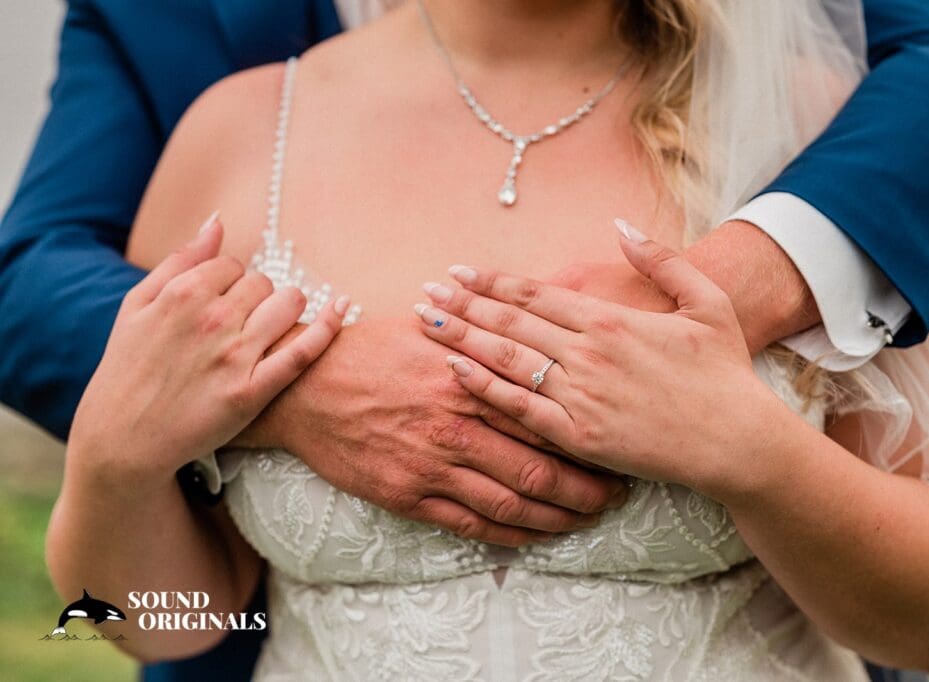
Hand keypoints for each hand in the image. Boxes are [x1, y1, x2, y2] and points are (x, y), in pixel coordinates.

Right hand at [68, 215, 347, 491]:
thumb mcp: (137, 305)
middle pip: (263, 283)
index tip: (222, 303)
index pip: (232, 265)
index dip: (230, 283)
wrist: (124, 437)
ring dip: (287, 310)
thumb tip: (217, 221)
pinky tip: (342, 308)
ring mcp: (236, 356)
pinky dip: (329, 327)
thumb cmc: (129, 367)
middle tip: (241, 324)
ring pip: (289, 305)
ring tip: (272, 328)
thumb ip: (181, 260)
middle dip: (256, 298)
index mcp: (183, 294)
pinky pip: (304, 350)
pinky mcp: (254, 391)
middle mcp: (213, 319)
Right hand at [237, 317, 628, 546]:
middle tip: (619, 493)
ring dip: (557, 517)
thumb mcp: (432, 328)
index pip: (545, 414)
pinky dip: (510, 536)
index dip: (587, 435)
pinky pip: (471, 525)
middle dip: (587, 487)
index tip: (615, 442)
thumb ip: (486, 336)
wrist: (306, 388)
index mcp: (468, 378)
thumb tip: (536, 328)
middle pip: (540, 468)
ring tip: (588, 519)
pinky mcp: (409, 496)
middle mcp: (456, 426)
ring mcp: (432, 466)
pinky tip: (535, 537)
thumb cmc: (373, 350)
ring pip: (512, 504)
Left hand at [415, 220, 778, 497]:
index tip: (458, 272)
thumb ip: (663, 259)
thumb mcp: (705, 302)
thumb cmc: (723, 371)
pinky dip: (485, 389)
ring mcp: (580, 397)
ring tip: (428, 323)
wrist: (736, 440)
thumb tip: (621, 224)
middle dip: (464, 305)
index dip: (492, 282)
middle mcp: (587, 353)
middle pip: (510, 323)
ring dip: (463, 339)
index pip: (535, 294)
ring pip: (507, 361)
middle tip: (427, 292)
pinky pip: (521, 409)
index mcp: (610, 319)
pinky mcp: (580, 437)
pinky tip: (456, 373)